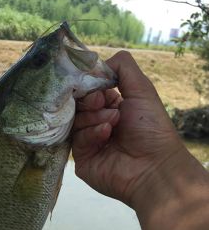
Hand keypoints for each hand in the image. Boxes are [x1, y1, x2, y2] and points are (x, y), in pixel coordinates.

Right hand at [72, 51, 187, 209]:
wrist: (154, 166)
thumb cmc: (151, 128)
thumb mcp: (141, 89)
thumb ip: (122, 67)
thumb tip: (97, 63)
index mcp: (112, 107)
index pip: (89, 91)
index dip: (91, 86)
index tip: (99, 88)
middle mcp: (98, 124)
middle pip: (78, 105)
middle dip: (90, 101)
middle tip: (103, 103)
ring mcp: (89, 143)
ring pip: (75, 121)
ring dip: (94, 117)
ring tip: (113, 122)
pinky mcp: (82, 160)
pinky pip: (76, 141)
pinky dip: (91, 133)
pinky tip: (106, 134)